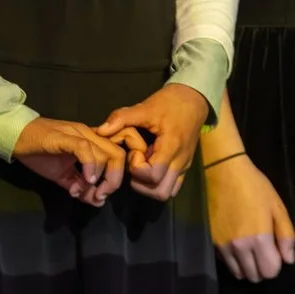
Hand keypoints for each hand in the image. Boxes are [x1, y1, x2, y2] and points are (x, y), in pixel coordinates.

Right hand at [12, 118, 128, 205]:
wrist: (15, 136)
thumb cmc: (38, 153)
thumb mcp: (62, 174)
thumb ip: (79, 186)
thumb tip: (96, 201)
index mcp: (91, 141)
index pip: (117, 155)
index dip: (117, 177)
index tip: (102, 195)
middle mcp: (89, 134)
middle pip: (118, 155)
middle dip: (114, 181)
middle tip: (99, 196)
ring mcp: (78, 134)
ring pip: (106, 153)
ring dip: (101, 178)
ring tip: (86, 191)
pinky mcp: (65, 137)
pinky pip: (85, 149)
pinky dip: (90, 167)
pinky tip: (84, 180)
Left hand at [95, 85, 210, 200]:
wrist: (193, 100)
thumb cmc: (169, 103)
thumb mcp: (145, 107)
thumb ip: (122, 118)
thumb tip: (101, 131)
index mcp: (171, 147)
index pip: (153, 175)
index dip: (137, 168)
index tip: (133, 152)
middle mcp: (180, 162)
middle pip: (160, 192)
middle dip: (141, 183)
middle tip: (135, 164)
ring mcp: (184, 167)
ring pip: (167, 193)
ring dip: (149, 187)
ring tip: (142, 167)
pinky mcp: (184, 167)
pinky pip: (172, 186)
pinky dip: (158, 183)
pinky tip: (151, 166)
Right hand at [204, 154, 294, 282]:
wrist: (221, 171)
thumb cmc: (254, 186)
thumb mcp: (277, 207)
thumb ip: (286, 236)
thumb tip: (288, 260)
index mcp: (259, 238)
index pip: (270, 272)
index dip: (276, 264)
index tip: (275, 252)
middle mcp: (239, 247)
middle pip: (254, 276)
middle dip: (262, 268)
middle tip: (264, 251)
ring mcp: (223, 245)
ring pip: (238, 273)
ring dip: (247, 266)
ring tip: (250, 250)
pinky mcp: (211, 241)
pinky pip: (226, 263)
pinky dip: (233, 259)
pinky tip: (236, 244)